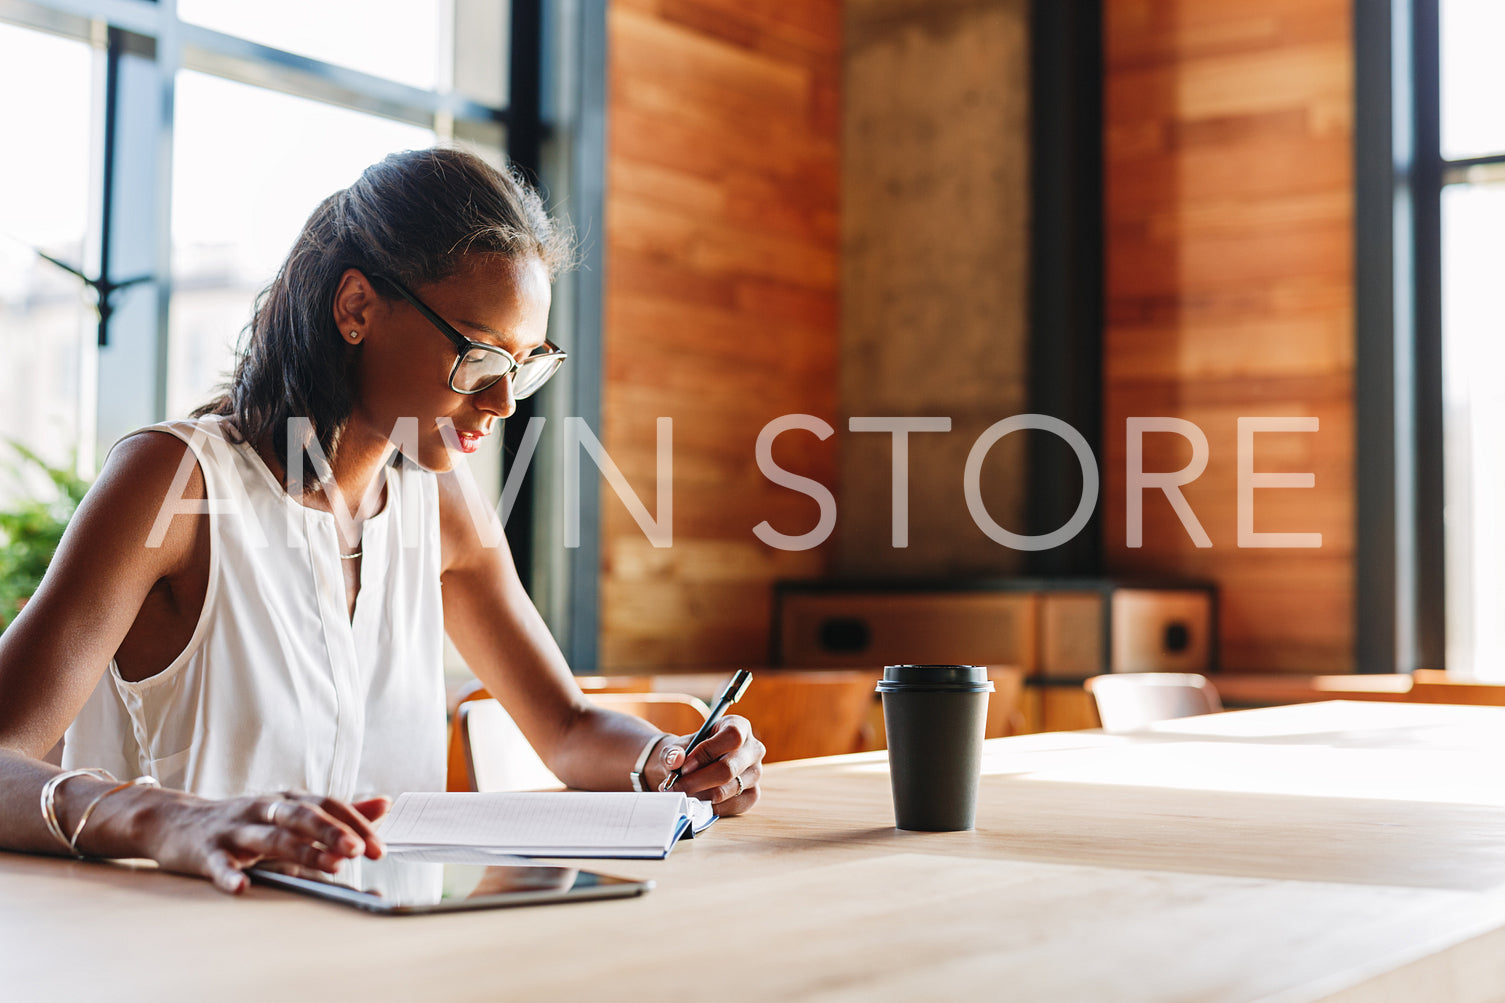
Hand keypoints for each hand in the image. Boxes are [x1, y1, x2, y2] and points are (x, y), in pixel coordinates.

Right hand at [131, 789, 389, 894]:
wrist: (177, 823)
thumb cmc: (244, 822)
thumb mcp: (291, 813)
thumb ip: (337, 814)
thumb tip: (385, 805)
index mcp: (287, 801)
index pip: (328, 806)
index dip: (355, 825)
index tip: (378, 849)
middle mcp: (264, 809)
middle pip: (303, 816)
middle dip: (333, 832)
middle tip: (358, 851)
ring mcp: (235, 829)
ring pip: (270, 838)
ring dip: (301, 852)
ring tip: (330, 866)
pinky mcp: (207, 850)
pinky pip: (219, 864)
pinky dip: (230, 875)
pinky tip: (242, 887)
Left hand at [656, 715, 763, 815]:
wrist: (694, 768)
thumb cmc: (689, 753)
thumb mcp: (678, 746)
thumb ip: (673, 752)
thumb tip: (676, 760)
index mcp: (739, 726)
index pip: (732, 737)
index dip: (706, 752)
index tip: (683, 767)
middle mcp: (753, 748)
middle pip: (729, 768)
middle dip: (697, 781)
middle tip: (675, 786)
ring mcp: (756, 773)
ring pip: (728, 790)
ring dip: (700, 795)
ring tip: (682, 793)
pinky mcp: (753, 794)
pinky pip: (733, 805)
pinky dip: (711, 807)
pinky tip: (698, 800)